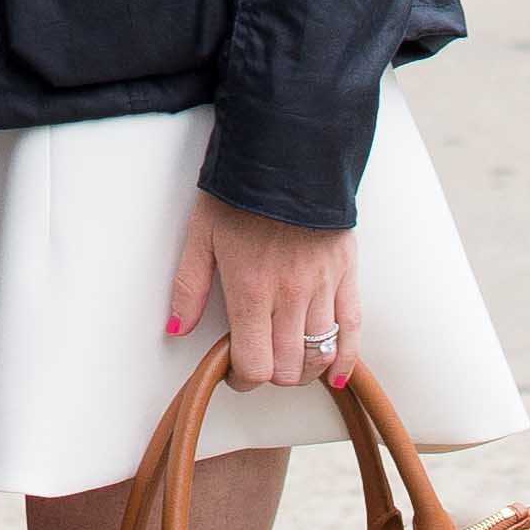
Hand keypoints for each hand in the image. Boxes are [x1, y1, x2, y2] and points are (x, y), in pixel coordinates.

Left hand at [166, 192, 360, 393]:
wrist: (285, 151)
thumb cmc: (239, 191)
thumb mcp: (201, 234)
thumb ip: (188, 286)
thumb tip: (177, 328)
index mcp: (251, 289)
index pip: (254, 364)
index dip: (242, 379)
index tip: (235, 371)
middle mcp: (290, 295)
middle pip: (288, 368)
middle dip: (271, 374)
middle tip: (260, 359)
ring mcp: (322, 286)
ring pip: (319, 354)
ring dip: (302, 368)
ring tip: (288, 359)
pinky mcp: (346, 273)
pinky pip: (352, 328)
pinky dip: (345, 358)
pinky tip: (333, 372)